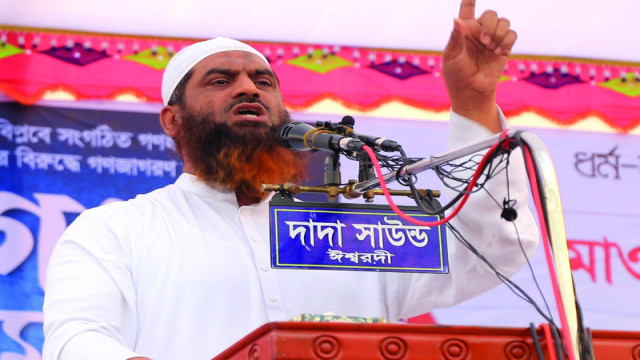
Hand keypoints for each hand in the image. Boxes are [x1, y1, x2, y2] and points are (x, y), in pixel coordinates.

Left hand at [442, 0, 516, 132]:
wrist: (470, 90)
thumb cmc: (456, 73)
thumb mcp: (451, 55)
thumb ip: (456, 37)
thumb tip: (456, 20)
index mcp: (464, 29)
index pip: (467, 7)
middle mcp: (479, 31)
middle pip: (490, 14)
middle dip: (489, 24)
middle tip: (484, 41)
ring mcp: (492, 39)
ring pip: (504, 21)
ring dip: (498, 33)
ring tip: (490, 47)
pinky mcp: (504, 48)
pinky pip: (512, 34)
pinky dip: (506, 40)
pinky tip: (498, 51)